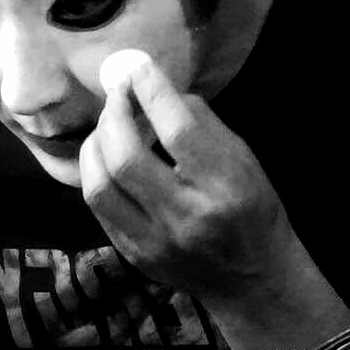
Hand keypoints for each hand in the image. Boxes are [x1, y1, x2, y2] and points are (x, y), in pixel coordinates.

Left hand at [79, 50, 296, 305]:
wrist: (251, 282)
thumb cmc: (253, 211)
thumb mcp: (246, 162)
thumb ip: (203, 125)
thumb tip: (158, 90)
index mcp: (226, 189)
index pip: (180, 132)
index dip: (152, 93)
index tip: (136, 68)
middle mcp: (187, 217)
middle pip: (128, 159)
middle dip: (115, 116)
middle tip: (117, 94)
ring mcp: (154, 242)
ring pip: (101, 186)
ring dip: (96, 145)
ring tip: (107, 125)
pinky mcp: (134, 255)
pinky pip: (99, 208)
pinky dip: (96, 173)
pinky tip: (105, 156)